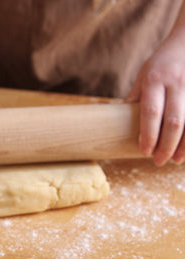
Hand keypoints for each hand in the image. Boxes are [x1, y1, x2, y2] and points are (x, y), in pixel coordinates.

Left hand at [126, 35, 184, 165]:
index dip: (148, 134)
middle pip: (174, 120)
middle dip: (166, 145)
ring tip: (176, 160)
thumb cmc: (161, 63)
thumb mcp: (143, 76)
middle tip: (158, 161)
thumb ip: (135, 98)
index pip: (151, 112)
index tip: (144, 151)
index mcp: (155, 81)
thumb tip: (115, 123)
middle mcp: (176, 83)